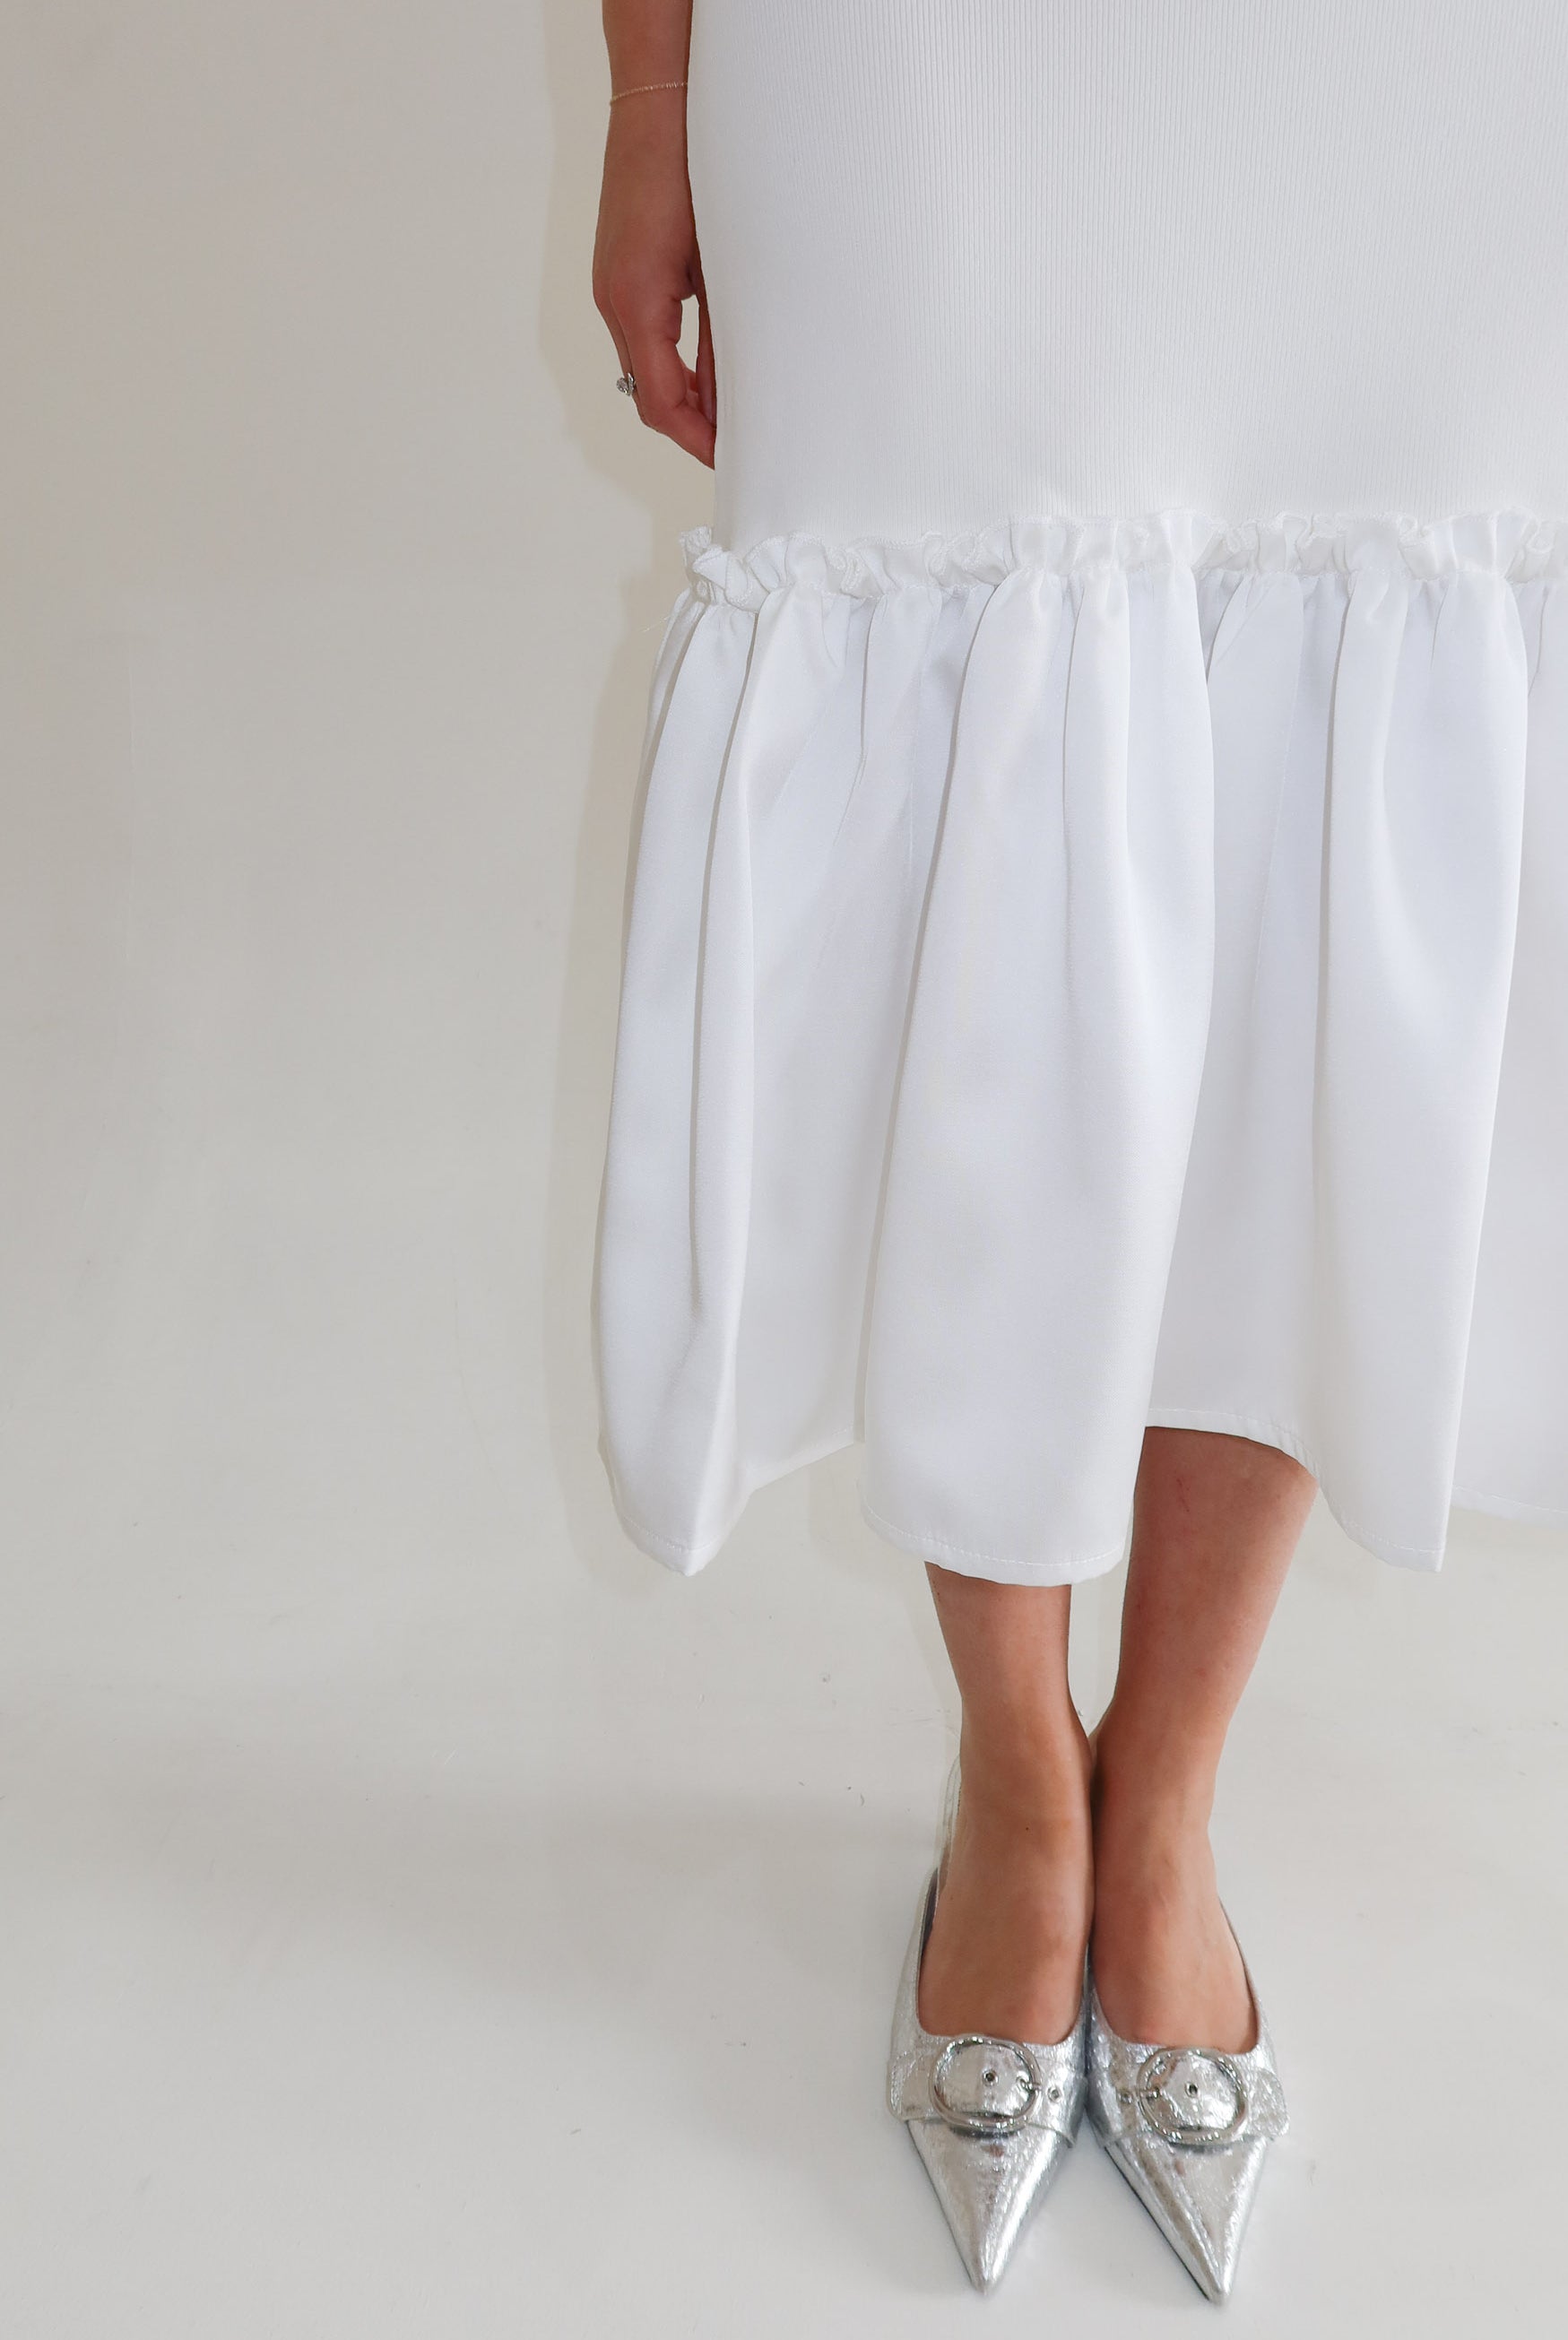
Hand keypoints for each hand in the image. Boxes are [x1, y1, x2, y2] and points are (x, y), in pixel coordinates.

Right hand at [593, 94, 715, 467]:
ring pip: (645, 371)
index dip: (698, 443)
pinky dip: (674, 365)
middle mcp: (613, 302)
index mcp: (637, 302)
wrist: (659, 104)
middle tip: (738, 448)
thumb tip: (732, 403)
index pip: (663, 405)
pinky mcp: (617, 274)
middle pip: (649, 397)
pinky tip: (709, 367)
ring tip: (730, 415)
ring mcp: (610, 288)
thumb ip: (723, 338)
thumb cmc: (693, 173)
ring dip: (684, 399)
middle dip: (692, 430)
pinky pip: (642, 340)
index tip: (732, 463)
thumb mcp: (721, 266)